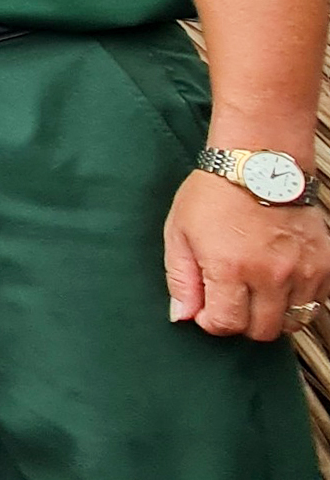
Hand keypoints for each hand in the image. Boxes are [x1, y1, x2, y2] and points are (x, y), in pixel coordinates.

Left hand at [165, 170, 329, 339]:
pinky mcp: (326, 263)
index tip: (207, 310)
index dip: (213, 323)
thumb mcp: (179, 232)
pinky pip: (318, 302)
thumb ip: (181, 280)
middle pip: (263, 331)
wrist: (259, 163)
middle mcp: (271, 274)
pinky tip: (281, 281)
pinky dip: (300, 300)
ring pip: (294, 321)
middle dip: (242, 323)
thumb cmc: (214, 194)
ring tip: (256, 290)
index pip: (227, 324)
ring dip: (273, 314)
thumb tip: (184, 317)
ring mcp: (303, 270)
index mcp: (230, 267)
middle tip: (232, 301)